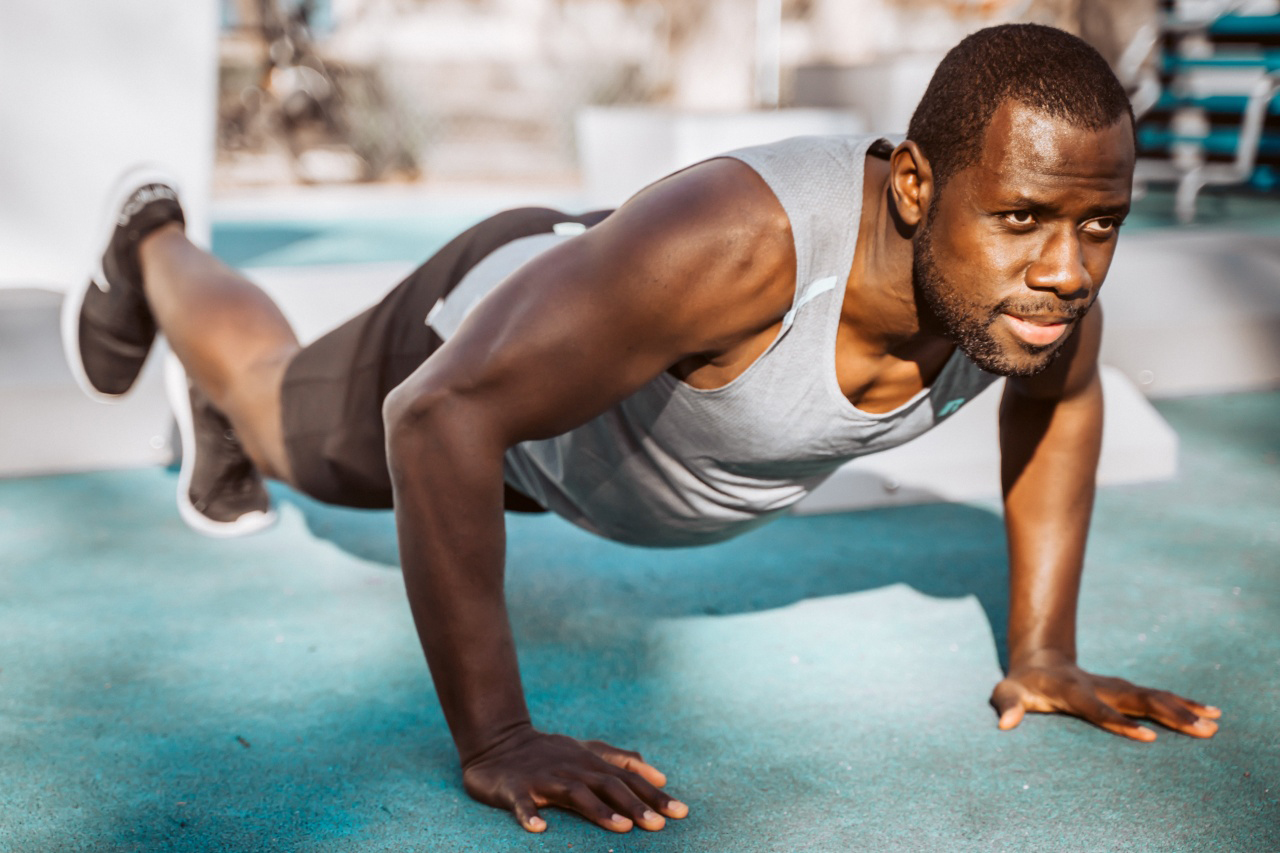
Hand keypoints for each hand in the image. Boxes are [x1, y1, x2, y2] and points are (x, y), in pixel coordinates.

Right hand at [461, 727, 689, 832]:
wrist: (497, 742)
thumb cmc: (550, 752)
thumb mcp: (587, 752)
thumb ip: (622, 761)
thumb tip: (660, 775)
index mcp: (590, 763)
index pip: (628, 778)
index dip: (654, 794)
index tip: (681, 812)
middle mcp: (572, 768)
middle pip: (608, 785)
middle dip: (635, 805)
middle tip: (659, 825)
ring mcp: (543, 778)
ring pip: (574, 793)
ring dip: (597, 810)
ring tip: (621, 827)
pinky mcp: (514, 788)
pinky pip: (521, 802)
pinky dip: (529, 813)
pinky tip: (539, 828)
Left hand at [990, 651, 1221, 740]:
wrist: (1037, 659)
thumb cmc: (1020, 685)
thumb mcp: (1006, 693)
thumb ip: (1006, 706)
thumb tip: (1006, 724)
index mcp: (1071, 690)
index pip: (1098, 708)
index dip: (1119, 721)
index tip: (1148, 736)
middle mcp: (1099, 686)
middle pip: (1137, 700)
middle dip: (1170, 715)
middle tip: (1201, 729)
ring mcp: (1114, 686)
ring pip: (1152, 696)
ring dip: (1183, 709)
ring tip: (1214, 724)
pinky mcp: (1124, 690)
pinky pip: (1156, 697)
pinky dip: (1182, 703)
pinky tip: (1209, 713)